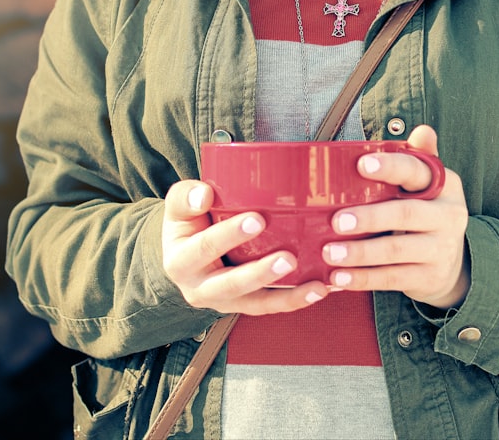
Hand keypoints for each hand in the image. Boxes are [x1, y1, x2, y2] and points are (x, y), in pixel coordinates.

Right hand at [161, 180, 330, 314]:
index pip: (204, 247)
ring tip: (315, 284)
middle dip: (261, 273)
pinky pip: (272, 306)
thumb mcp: (178, 208)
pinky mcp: (246, 305)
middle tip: (288, 258)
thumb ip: (185, 197)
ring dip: (287, 296)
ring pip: (257, 303)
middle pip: (232, 285)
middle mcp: (201, 289)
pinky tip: (320, 289)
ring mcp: (225, 301)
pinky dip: (297, 299)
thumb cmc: (189, 223)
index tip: (257, 219)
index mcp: (180, 262)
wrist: (186, 254)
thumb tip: (204, 193)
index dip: (229, 235)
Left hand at [322, 125, 470, 308]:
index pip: (418, 172)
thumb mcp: (427, 187)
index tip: (361, 165)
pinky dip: (363, 279)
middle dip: (370, 218)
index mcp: (445, 186)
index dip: (391, 167)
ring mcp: (441, 249)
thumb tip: (423, 130)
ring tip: (330, 253)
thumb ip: (418, 160)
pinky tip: (338, 278)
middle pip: (406, 214)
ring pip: (396, 251)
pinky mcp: (429, 277)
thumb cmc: (426, 214)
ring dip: (360, 253)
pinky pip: (392, 278)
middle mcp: (448, 216)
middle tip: (337, 221)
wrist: (452, 266)